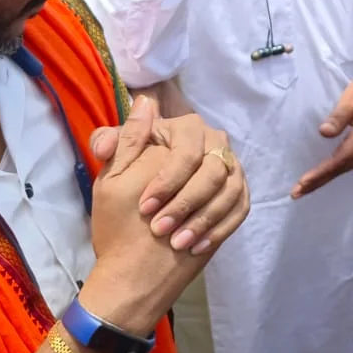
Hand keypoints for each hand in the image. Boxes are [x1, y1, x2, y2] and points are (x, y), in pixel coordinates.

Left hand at [80, 98, 248, 332]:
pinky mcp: (238, 195)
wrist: (139, 249)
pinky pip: (240, 209)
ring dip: (202, 219)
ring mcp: (230, 170)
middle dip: (186, 202)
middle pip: (212, 170)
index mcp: (184, 130)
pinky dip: (219, 228)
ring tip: (176, 242)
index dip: (169, 177)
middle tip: (159, 228)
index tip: (144, 206)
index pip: (187, 147)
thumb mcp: (112, 174)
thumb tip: (142, 103)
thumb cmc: (123, 204)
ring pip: (228, 191)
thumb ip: (119, 141)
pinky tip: (195, 247)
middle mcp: (213, 143)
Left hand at [292, 52, 352, 198]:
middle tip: (297, 193)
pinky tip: (326, 172)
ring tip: (307, 187)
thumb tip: (323, 133)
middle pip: (343, 167)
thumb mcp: (352, 97)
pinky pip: (352, 161)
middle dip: (320, 181)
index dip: (322, 172)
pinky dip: (337, 169)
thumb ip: (339, 116)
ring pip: (348, 166)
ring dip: (327, 177)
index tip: (303, 182)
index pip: (340, 159)